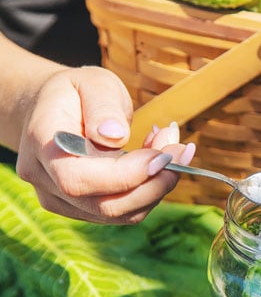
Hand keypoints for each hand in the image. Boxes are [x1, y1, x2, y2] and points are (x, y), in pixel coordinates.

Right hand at [16, 66, 194, 223]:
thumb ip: (103, 107)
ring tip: (169, 147)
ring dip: (157, 186)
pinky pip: (125, 210)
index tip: (163, 155)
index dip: (126, 175)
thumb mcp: (92, 82)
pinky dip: (150, 189)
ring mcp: (62, 199)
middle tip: (180, 151)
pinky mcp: (84, 208)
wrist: (51, 109)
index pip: (78, 178)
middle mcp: (46, 180)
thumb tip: (116, 136)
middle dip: (154, 184)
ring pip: (121, 213)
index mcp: (43, 144)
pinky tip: (156, 160)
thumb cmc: (75, 92)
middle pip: (105, 206)